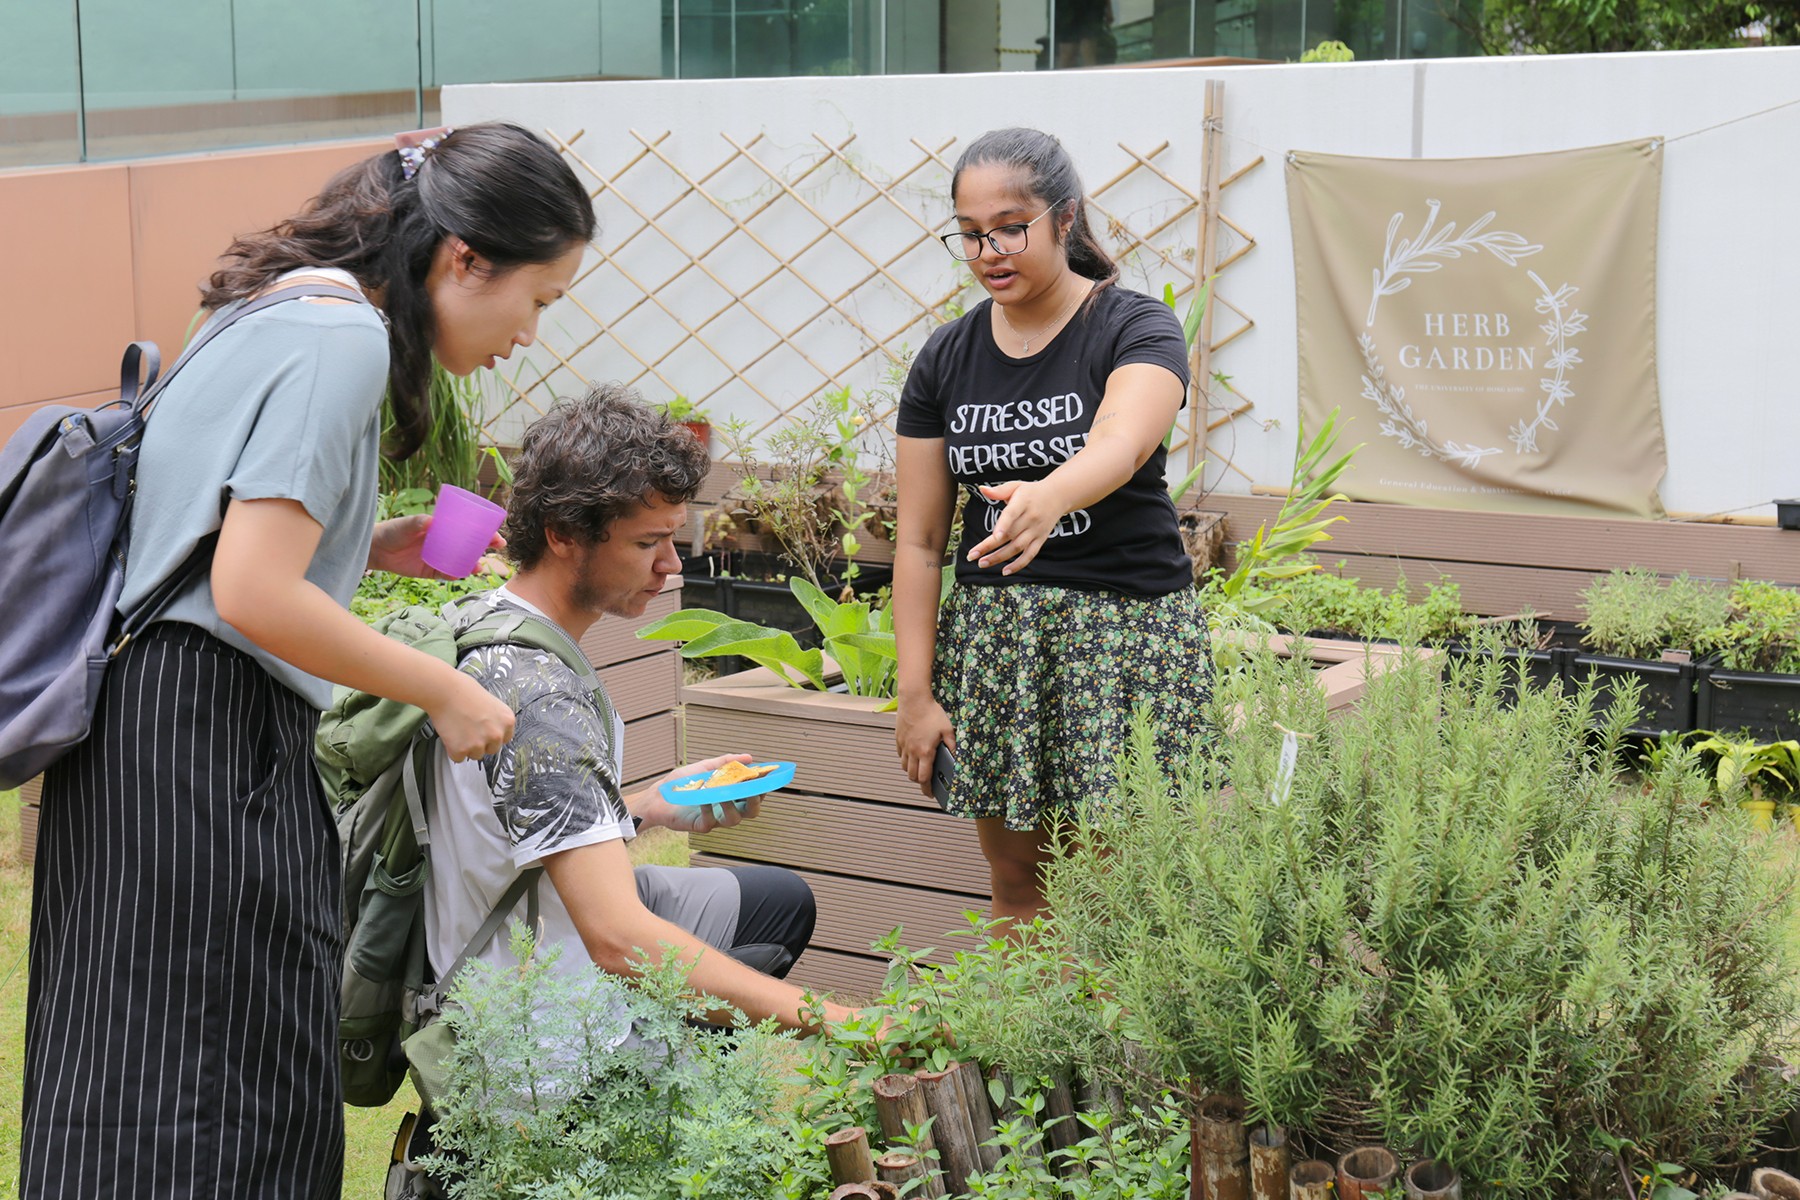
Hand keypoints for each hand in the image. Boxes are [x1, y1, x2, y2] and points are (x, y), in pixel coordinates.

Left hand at [368, 514, 506, 577]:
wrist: (376, 549)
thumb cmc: (392, 531)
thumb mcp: (406, 524)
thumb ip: (417, 522)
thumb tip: (430, 520)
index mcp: (443, 528)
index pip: (468, 528)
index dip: (484, 530)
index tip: (496, 532)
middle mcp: (444, 543)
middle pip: (471, 545)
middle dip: (487, 547)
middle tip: (498, 548)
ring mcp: (439, 557)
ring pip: (462, 561)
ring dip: (473, 564)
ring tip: (479, 566)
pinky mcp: (430, 571)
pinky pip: (446, 574)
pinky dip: (454, 574)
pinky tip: (460, 574)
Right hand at [429, 668, 515, 761]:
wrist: (444, 690)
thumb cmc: (463, 690)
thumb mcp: (491, 702)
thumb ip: (495, 719)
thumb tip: (491, 730)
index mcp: (507, 721)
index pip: (504, 739)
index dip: (491, 735)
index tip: (483, 731)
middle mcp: (497, 734)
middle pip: (491, 749)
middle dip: (480, 742)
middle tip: (468, 728)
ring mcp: (480, 744)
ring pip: (475, 755)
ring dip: (467, 746)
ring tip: (458, 728)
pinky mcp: (462, 750)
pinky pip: (458, 757)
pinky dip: (452, 749)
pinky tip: (450, 734)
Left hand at [637, 754, 760, 832]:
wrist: (657, 795)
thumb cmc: (682, 783)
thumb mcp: (705, 767)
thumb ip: (725, 763)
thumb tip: (749, 757)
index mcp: (731, 795)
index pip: (753, 794)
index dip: (762, 787)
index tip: (765, 776)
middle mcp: (726, 808)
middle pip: (751, 811)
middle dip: (756, 802)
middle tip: (754, 790)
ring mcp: (714, 818)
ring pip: (734, 820)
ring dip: (732, 806)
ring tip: (724, 795)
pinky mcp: (700, 826)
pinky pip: (710, 822)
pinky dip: (709, 810)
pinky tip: (704, 800)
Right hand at [895, 697, 953, 799]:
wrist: (914, 699)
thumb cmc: (931, 712)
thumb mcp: (947, 729)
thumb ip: (952, 745)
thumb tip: (958, 756)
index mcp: (925, 752)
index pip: (923, 778)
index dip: (927, 789)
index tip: (931, 793)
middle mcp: (912, 751)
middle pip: (912, 775)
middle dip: (920, 782)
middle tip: (927, 783)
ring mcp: (904, 745)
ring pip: (905, 766)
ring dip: (912, 771)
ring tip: (920, 769)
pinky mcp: (899, 739)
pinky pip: (901, 755)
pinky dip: (906, 759)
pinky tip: (913, 755)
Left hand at [966, 479, 1064, 574]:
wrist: (1058, 496)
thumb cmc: (1031, 491)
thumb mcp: (1016, 486)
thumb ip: (998, 491)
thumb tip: (981, 489)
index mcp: (1022, 503)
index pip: (1012, 515)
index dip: (1004, 525)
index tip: (994, 536)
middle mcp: (1030, 518)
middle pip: (1010, 535)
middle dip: (990, 547)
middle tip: (972, 555)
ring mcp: (1036, 531)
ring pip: (1017, 547)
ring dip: (1000, 557)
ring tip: (982, 563)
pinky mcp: (1041, 540)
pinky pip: (1030, 555)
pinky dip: (1018, 565)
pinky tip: (1005, 571)